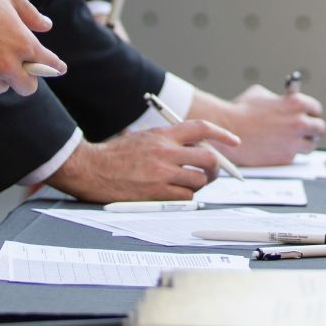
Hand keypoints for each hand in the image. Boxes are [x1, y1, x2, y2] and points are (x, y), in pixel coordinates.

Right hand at [48, 122, 242, 202]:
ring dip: (199, 184)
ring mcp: (162, 173)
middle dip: (216, 167)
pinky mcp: (156, 193)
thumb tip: (195, 149)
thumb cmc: (115, 155)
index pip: (202, 128)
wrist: (91, 168)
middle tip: (212, 172)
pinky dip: (186, 197)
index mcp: (163, 134)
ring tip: (188, 184)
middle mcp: (166, 152)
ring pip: (199, 180)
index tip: (234, 142)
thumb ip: (169, 141)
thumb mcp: (144, 137)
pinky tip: (176, 194)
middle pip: (208, 158)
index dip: (222, 134)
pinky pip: (185, 197)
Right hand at [200, 84, 325, 165]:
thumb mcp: (261, 94)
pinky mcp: (285, 157)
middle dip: (314, 130)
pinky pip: (294, 156)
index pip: (316, 109)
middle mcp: (299, 122)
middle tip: (307, 132)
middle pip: (320, 129)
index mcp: (296, 103)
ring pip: (310, 145)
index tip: (309, 117)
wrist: (226, 129)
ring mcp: (293, 141)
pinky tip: (278, 149)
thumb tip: (284, 102)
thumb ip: (278, 99)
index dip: (311, 113)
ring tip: (293, 142)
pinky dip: (288, 153)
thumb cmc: (241, 110)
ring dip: (304, 143)